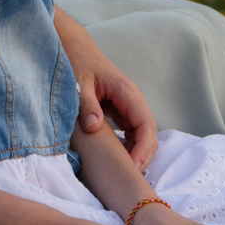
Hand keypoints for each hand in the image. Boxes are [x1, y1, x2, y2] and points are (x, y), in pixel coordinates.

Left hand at [57, 13, 157, 171]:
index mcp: (127, 93)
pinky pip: (131, 134)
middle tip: (126, 177)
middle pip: (149, 134)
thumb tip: (94, 128)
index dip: (142, 149)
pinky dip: (127, 149)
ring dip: (136, 154)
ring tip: (121, 174)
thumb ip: (87, 105)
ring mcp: (128, 107)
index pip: (146, 125)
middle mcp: (133, 101)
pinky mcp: (120, 112)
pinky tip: (116, 161)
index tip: (131, 168)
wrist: (74, 47)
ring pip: (142, 136)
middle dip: (142, 156)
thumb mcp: (78, 84)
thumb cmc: (77, 62)